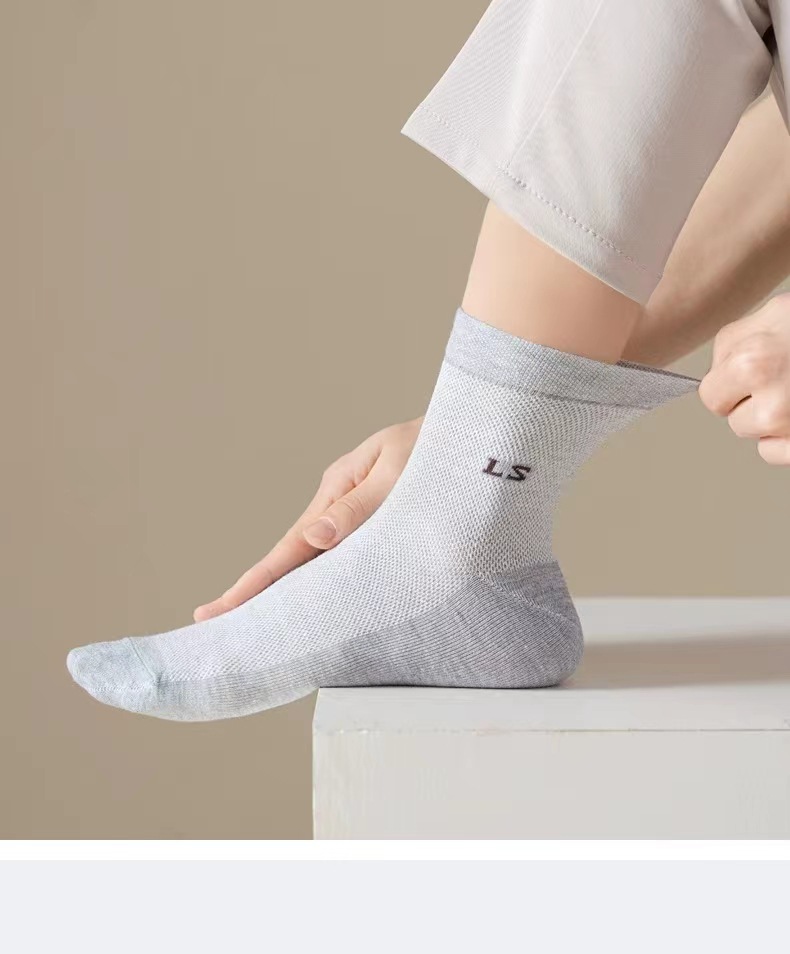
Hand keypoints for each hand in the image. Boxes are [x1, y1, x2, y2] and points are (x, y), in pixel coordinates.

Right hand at [193, 417, 421, 620]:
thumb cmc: (441, 446)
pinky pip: (344, 555)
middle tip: (216, 622)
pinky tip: (314, 599)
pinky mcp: (375, 520)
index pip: (291, 545)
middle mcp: (339, 502)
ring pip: (317, 558)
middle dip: (258, 590)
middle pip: (294, 555)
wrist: (474, 429)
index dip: (256, 582)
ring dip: (289, 587)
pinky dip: (324, 578)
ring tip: (256, 622)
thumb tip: (315, 537)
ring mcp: (354, 512)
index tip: (219, 610)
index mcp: (338, 487)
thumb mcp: (401, 470)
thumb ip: (360, 506)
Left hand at [699, 294, 789, 464]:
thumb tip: (715, 372)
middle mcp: (773, 405)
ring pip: (758, 438)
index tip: (746, 376)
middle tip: (784, 378)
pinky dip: (787, 438)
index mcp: (754, 365)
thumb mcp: (775, 313)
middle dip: (750, 403)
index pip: (710, 396)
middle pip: (735, 421)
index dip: (727, 385)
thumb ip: (733, 343)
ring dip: (772, 421)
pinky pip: (777, 453)